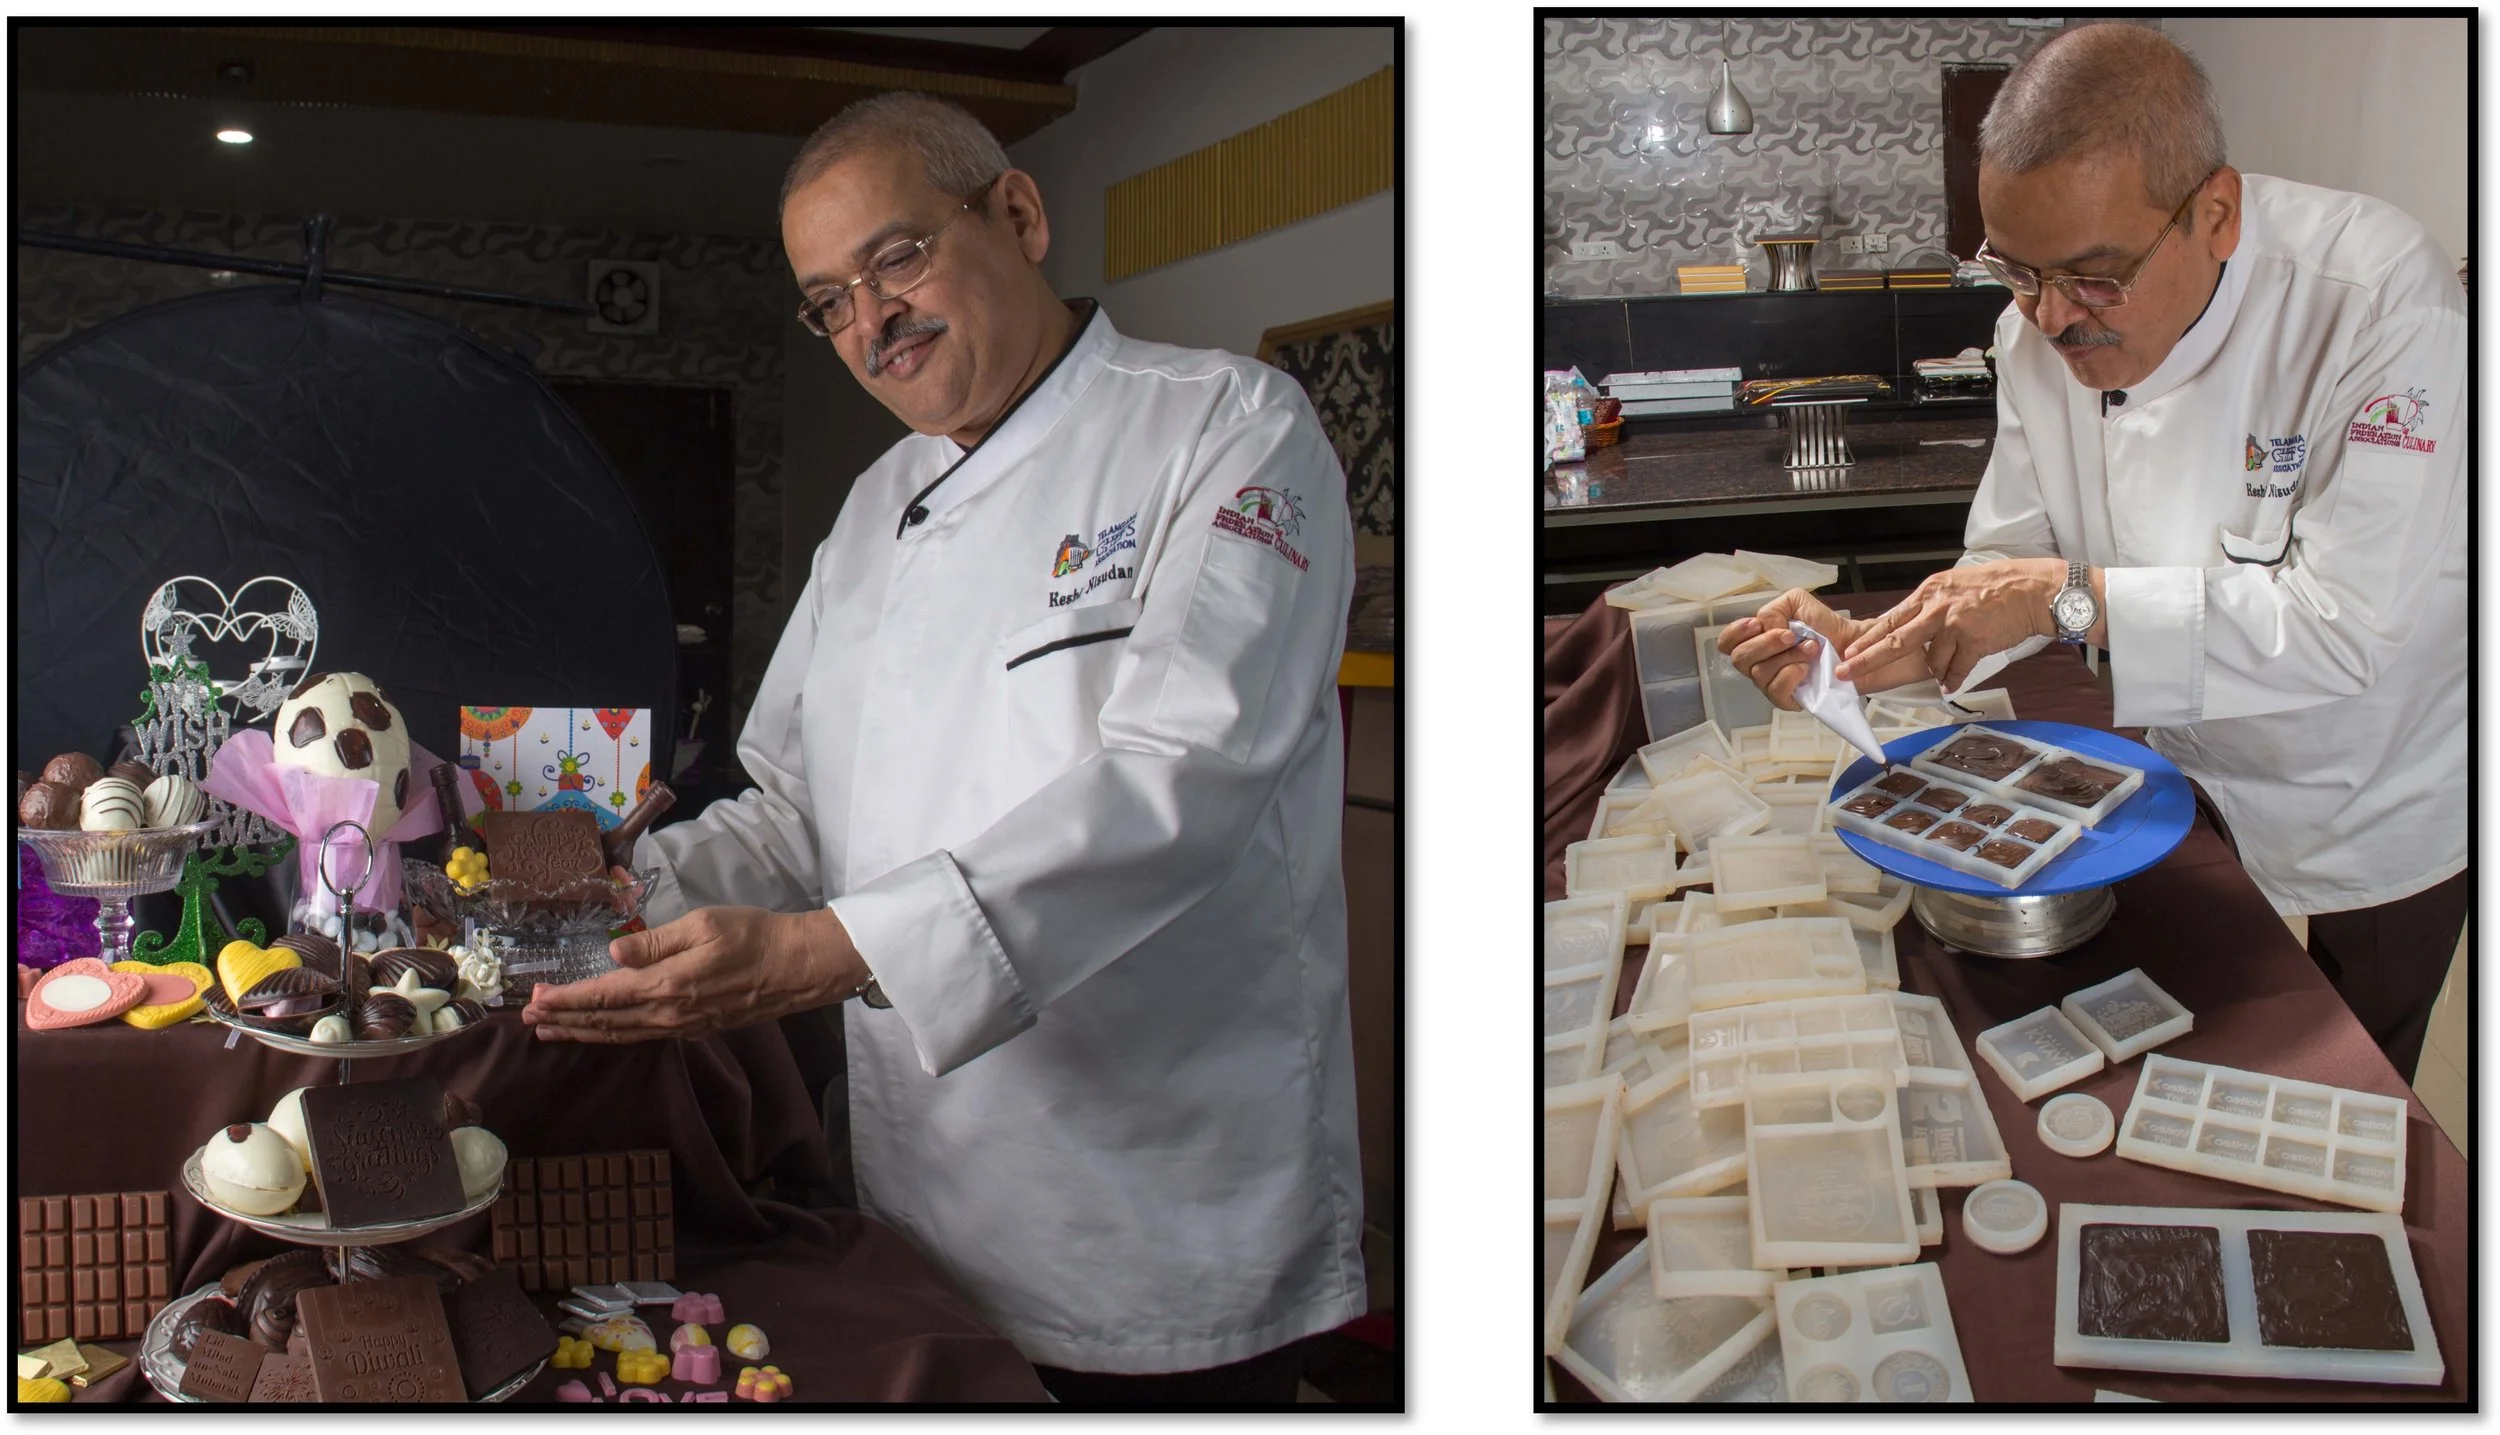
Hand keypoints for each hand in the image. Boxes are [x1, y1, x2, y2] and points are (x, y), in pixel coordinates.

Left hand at [520, 905, 865, 1043]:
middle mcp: (668, 1014)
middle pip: (605, 1022)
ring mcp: (682, 1026)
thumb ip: (654, 940)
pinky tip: (605, 1031)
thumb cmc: (753, 936)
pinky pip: (642, 1036)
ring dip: (584, 1033)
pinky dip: (614, 1035)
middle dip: (564, 1021)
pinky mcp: (695, 1028)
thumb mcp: (702, 924)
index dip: (566, 1001)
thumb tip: (613, 950)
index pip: (602, 996)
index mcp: (665, 985)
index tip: (535, 1000)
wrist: (797, 968)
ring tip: (554, 1032)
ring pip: (621, 1034)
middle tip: (529, 1021)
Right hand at [1717, 588, 1912, 710]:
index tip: (1757, 624)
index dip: (1735, 634)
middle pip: (1740, 659)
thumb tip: (1766, 630)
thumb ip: (1773, 609)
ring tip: (1811, 649)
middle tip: (1792, 635)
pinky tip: (1807, 669)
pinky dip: (1791, 676)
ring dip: (1787, 657)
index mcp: (1757, 640)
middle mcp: (1759, 664)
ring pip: (1759, 674)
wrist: (1855, 646)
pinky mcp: (1788, 700)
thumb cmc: (1826, 627)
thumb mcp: (1797, 602)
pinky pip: (1776, 692)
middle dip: (1766, 644)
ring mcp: (1772, 684)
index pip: (1726, 642)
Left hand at [1838, 558, 2062, 692]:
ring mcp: (1956, 626)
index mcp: (1930, 592)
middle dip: (1867, 659)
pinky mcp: (1974, 643)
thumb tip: (1911, 624)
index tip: (1849, 652)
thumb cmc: (1998, 586)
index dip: (1868, 638)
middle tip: (1847, 673)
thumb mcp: (1955, 585)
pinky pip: (1955, 671)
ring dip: (1936, 669)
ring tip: (1947, 666)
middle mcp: (1938, 608)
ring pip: (1931, 661)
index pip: (1891, 619)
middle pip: (1896, 641)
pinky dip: (1952, 680)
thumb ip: (1932, 605)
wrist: (2033, 591)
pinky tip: (1952, 683)